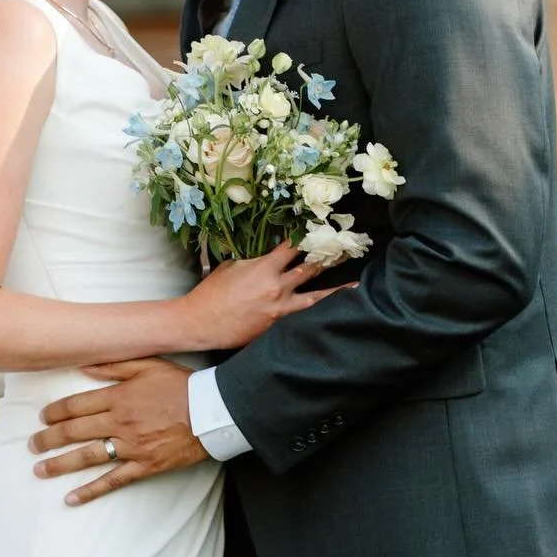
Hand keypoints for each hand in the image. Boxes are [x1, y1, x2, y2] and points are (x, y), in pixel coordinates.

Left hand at [30, 359, 204, 505]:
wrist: (212, 412)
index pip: (76, 405)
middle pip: (74, 432)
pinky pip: (112, 481)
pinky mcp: (144, 466)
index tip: (43, 418)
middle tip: (32, 445)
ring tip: (39, 469)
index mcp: (119, 397)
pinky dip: (90, 491)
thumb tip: (83, 365)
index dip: (55, 412)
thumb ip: (113, 366)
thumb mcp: (148, 365)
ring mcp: (131, 446)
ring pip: (87, 457)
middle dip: (48, 439)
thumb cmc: (181, 386)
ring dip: (59, 464)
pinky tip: (71, 498)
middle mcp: (120, 422)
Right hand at [185, 240, 343, 349]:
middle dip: (329, 258)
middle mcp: (277, 288)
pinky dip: (317, 314)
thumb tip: (268, 258)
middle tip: (348, 250)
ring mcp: (279, 310)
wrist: (200, 323)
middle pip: (310, 269)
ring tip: (356, 285)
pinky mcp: (277, 327)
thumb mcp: (232, 267)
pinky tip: (333, 313)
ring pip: (316, 298)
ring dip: (336, 290)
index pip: (292, 247)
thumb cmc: (212, 292)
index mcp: (264, 268)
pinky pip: (302, 318)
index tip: (322, 229)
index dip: (307, 237)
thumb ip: (255, 261)